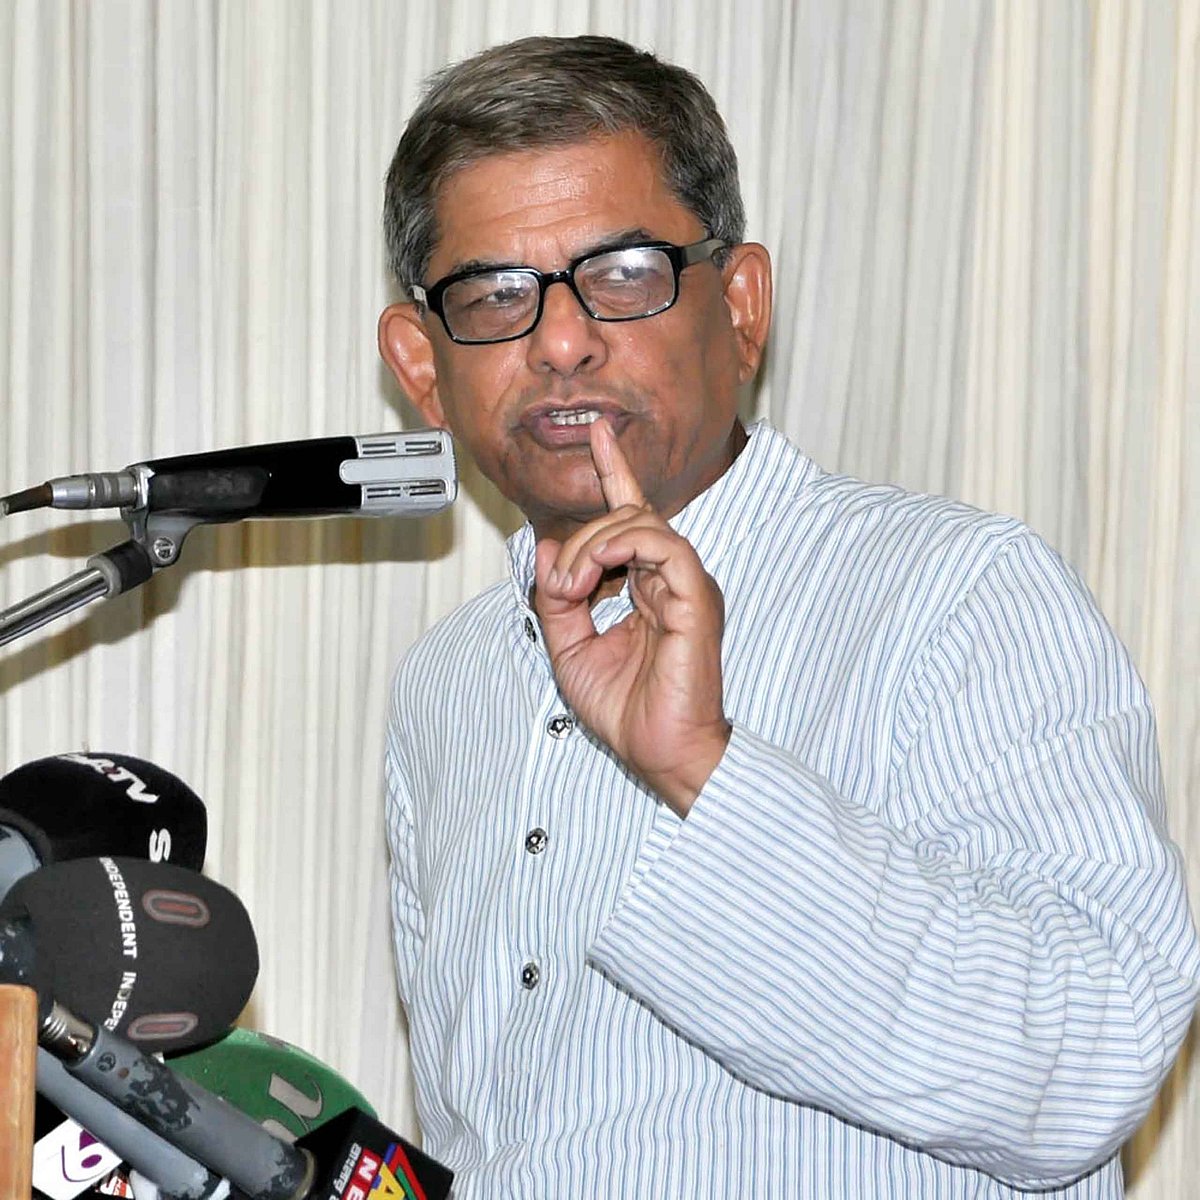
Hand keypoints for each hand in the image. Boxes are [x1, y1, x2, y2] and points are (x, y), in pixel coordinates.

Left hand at [533, 419, 730, 815]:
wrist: (659, 752)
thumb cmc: (627, 710)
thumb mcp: (571, 649)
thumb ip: (556, 600)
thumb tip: (544, 551)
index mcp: (648, 588)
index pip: (631, 518)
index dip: (615, 472)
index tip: (597, 433)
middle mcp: (671, 580)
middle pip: (625, 517)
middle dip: (578, 538)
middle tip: (556, 583)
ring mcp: (687, 586)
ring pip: (641, 523)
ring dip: (592, 544)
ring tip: (571, 584)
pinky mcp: (697, 597)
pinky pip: (663, 546)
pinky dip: (621, 547)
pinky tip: (595, 573)